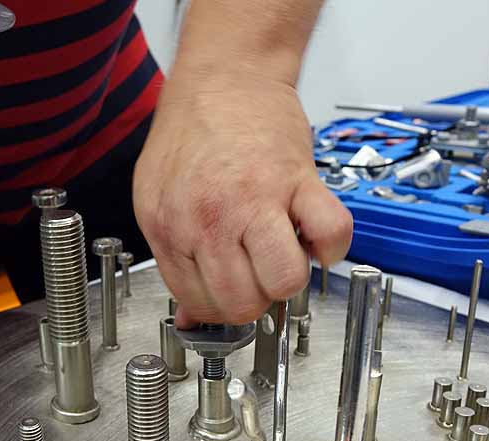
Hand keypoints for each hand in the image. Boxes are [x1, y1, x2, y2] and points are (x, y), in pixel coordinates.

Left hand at [133, 71, 351, 327]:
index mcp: (171, 228)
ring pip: (284, 281)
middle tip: (259, 274)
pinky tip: (315, 236)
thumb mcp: (157, 198)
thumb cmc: (192, 134)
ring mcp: (255, 201)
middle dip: (257, 299)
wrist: (224, 76)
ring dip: (291, 280)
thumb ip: (174, 257)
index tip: (234, 291)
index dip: (220, 306)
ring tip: (285, 254)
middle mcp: (210, 220)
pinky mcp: (296, 180)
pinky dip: (332, 247)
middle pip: (242, 302)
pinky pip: (330, 235)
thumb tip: (189, 315)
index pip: (198, 301)